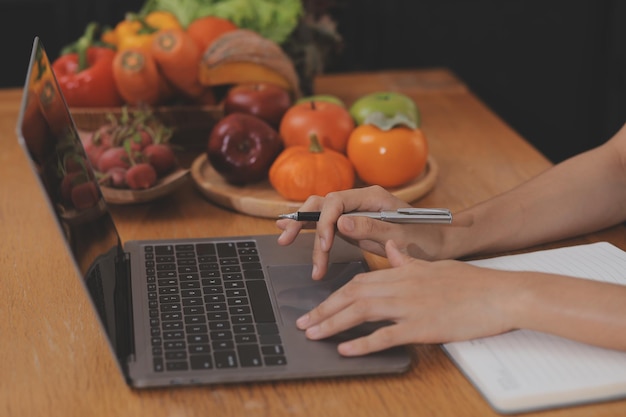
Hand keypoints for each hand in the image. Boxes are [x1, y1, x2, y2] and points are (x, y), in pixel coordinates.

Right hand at [277, 186, 445, 278]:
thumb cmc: (426, 238)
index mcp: (372, 196)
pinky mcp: (353, 224)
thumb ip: (371, 227)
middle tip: (287, 239)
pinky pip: (327, 224)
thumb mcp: (401, 234)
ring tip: (287, 243)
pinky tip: (292, 231)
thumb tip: (340, 222)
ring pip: (321, 214)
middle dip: (303, 220)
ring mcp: (355, 211)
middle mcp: (360, 199)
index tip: (325, 246)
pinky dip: (311, 230)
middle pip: (322, 202)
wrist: (440, 242)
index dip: (325, 223)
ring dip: (306, 230)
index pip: (336, 201)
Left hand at [295, 240, 514, 355]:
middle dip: (323, 310)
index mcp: (402, 272)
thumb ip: (407, 260)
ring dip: (333, 324)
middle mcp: (401, 286)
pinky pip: (386, 335)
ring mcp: (410, 306)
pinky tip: (346, 349)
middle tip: (303, 323)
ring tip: (313, 335)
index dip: (333, 295)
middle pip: (352, 295)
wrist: (502, 294)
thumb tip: (390, 249)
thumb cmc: (471, 282)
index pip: (358, 282)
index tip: (317, 307)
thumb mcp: (434, 264)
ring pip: (361, 312)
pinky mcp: (423, 326)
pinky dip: (363, 342)